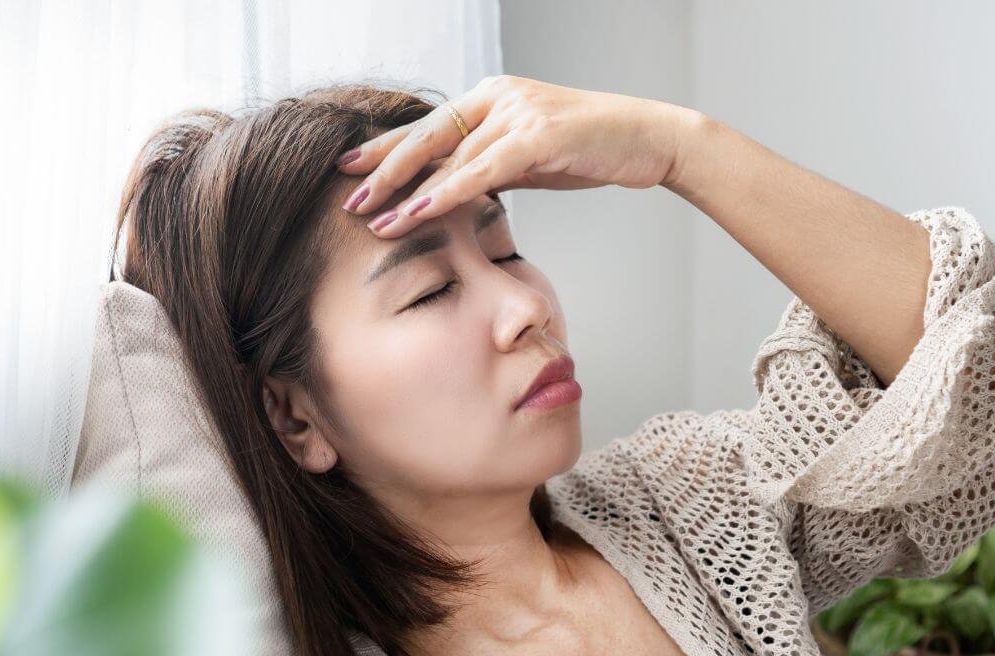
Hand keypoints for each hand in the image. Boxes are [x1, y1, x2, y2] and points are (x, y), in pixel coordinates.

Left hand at [335, 74, 699, 237]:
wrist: (649, 138)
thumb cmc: (590, 150)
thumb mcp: (529, 156)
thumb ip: (491, 164)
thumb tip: (456, 188)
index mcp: (491, 98)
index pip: (428, 127)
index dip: (387, 149)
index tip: (350, 170)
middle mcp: (497, 97)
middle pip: (426, 136)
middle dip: (382, 170)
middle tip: (345, 197)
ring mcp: (517, 113)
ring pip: (448, 157)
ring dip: (405, 192)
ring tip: (371, 219)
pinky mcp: (538, 135)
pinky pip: (481, 170)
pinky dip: (445, 194)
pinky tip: (416, 213)